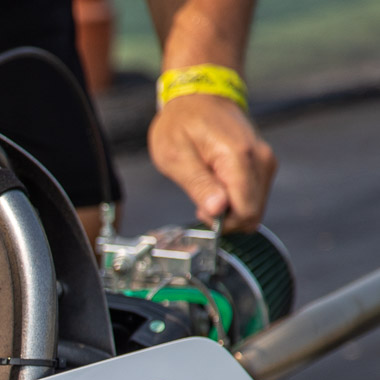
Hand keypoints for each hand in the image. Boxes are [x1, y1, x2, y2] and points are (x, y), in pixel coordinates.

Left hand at [147, 94, 276, 231]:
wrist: (200, 95)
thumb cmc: (182, 122)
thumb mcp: (175, 156)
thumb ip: (199, 185)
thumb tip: (218, 211)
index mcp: (239, 158)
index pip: (246, 211)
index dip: (222, 222)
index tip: (200, 212)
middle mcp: (261, 160)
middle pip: (253, 213)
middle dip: (226, 218)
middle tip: (201, 202)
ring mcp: (265, 161)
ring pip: (255, 207)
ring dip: (230, 209)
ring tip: (206, 189)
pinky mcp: (263, 164)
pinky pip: (253, 195)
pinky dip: (235, 199)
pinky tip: (216, 184)